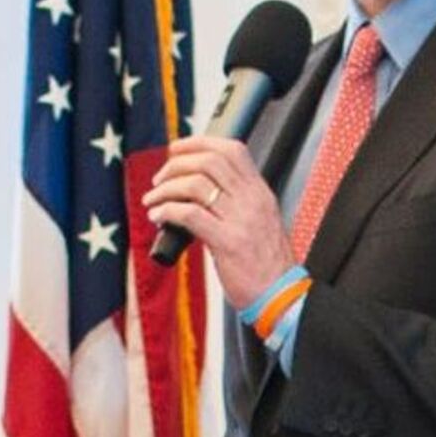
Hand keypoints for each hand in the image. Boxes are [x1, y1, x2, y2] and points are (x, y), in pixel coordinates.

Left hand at [142, 136, 294, 308]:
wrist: (281, 293)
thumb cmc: (267, 263)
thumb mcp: (260, 220)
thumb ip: (237, 202)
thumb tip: (201, 190)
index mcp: (259, 192)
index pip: (232, 150)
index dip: (199, 143)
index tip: (177, 149)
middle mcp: (251, 200)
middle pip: (210, 161)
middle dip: (177, 164)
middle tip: (160, 177)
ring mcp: (241, 219)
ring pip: (196, 185)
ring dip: (167, 188)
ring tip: (154, 199)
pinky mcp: (227, 242)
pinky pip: (190, 215)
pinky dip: (167, 210)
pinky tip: (159, 216)